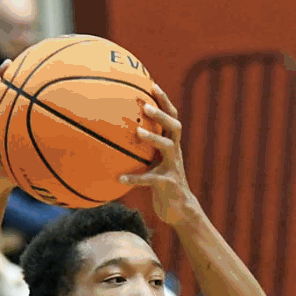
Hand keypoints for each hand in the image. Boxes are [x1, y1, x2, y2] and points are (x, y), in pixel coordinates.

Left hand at [120, 86, 198, 224]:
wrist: (179, 210)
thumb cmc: (162, 184)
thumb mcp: (154, 164)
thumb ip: (143, 151)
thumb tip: (116, 138)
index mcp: (172, 145)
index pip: (171, 117)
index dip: (164, 101)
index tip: (152, 85)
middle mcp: (175, 153)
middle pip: (174, 126)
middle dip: (161, 114)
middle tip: (145, 105)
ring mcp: (173, 168)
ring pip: (167, 147)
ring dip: (153, 137)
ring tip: (137, 131)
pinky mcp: (167, 184)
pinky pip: (149, 179)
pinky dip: (134, 178)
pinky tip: (119, 178)